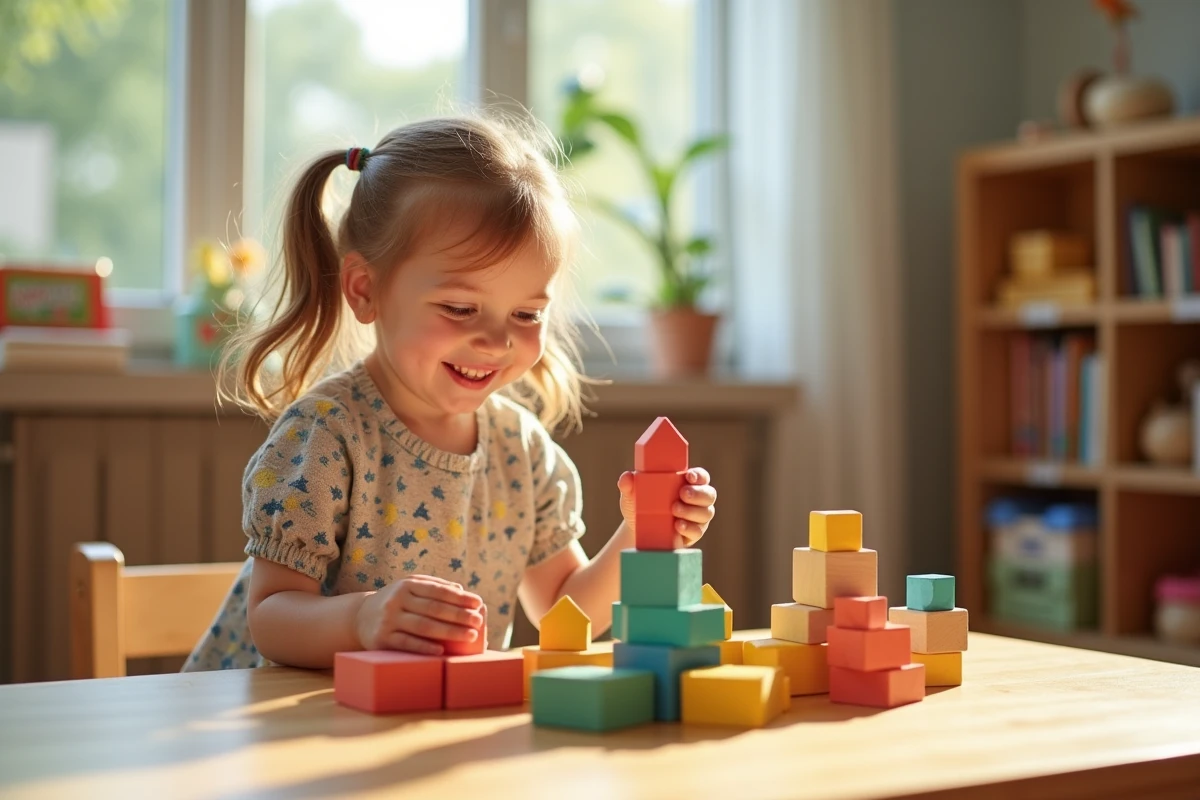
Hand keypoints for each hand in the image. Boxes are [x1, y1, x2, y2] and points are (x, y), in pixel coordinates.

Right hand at [356, 575, 483, 654]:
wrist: (360, 618)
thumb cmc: (396, 602)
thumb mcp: (411, 588)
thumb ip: (435, 587)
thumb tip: (461, 590)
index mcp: (407, 585)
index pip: (438, 591)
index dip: (459, 597)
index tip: (478, 603)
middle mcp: (396, 600)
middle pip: (433, 609)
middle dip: (459, 615)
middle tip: (478, 621)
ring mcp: (388, 620)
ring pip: (423, 626)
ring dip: (449, 631)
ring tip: (470, 636)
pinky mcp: (382, 639)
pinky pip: (407, 643)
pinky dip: (425, 647)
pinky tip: (442, 650)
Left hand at [618, 467, 716, 546]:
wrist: (638, 530)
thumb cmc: (639, 504)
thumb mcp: (632, 494)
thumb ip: (628, 484)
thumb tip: (627, 477)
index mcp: (687, 484)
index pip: (701, 477)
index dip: (699, 476)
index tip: (688, 476)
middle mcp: (697, 499)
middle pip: (709, 494)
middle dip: (698, 493)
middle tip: (681, 494)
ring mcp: (698, 517)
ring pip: (706, 512)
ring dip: (692, 511)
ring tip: (674, 509)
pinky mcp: (694, 533)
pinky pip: (698, 531)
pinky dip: (689, 528)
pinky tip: (678, 525)